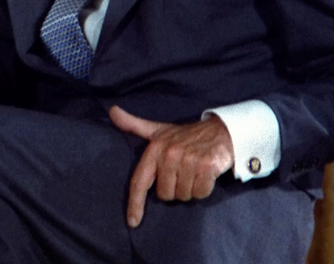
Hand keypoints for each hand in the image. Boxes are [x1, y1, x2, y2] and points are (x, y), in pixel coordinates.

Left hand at [109, 106, 234, 225]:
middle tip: (182, 173)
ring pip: (183, 196)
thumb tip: (112, 111)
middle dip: (174, 189)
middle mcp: (170, 154)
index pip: (139, 181)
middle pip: (165, 194)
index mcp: (155, 148)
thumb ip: (134, 125)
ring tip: (194, 172)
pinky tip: (205, 175)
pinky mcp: (206, 166)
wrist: (221, 131)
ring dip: (189, 189)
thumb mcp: (158, 130)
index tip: (132, 222)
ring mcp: (188, 160)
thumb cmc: (186, 135)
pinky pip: (200, 193)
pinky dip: (203, 189)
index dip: (134, 203)